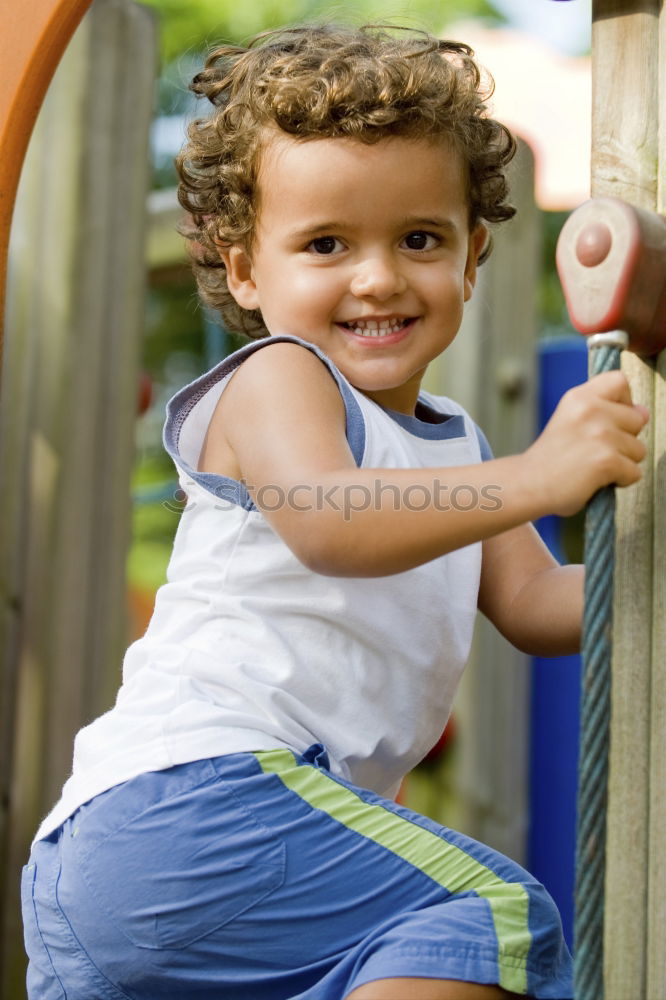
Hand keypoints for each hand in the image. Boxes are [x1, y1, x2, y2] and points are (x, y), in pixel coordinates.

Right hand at [525, 370, 648, 517]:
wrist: (528, 484)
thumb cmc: (551, 457)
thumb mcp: (570, 420)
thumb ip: (605, 412)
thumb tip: (643, 412)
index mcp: (579, 397)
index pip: (619, 381)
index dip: (623, 401)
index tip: (609, 419)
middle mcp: (591, 410)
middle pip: (638, 419)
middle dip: (625, 438)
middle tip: (596, 450)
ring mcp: (600, 435)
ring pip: (639, 449)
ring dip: (623, 462)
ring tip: (594, 466)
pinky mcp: (607, 460)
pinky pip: (634, 472)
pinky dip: (620, 481)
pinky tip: (596, 480)